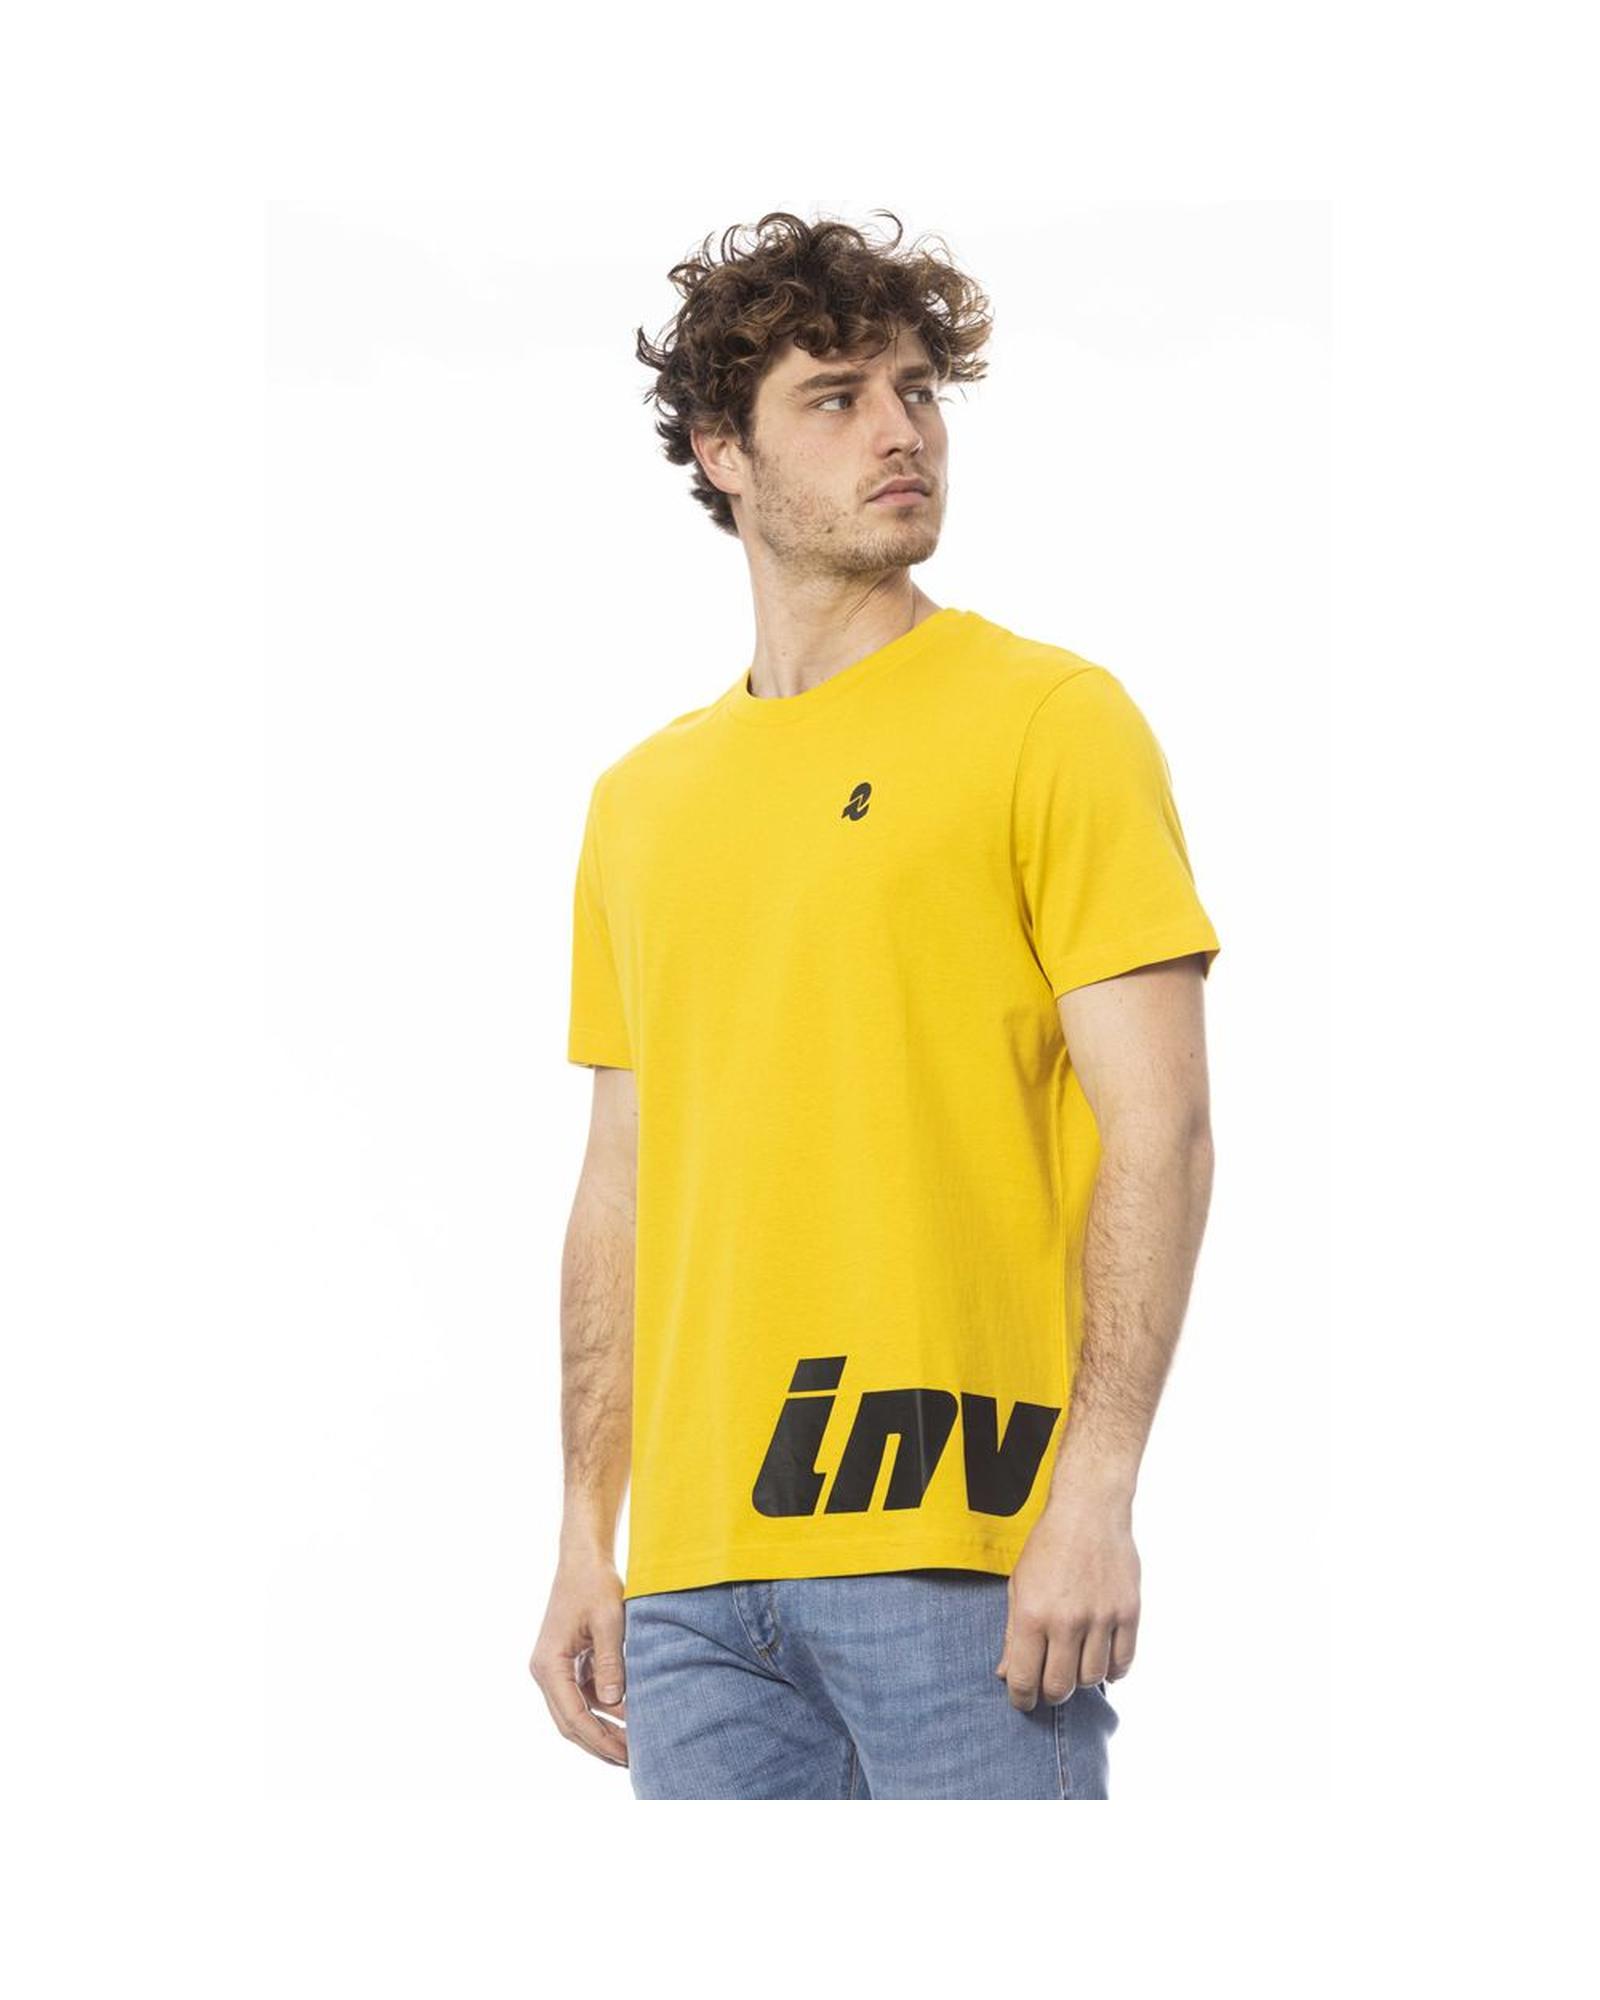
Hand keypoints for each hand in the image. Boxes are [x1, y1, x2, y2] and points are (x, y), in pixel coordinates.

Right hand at [529, 1550, 629, 1766]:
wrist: (584, 1558)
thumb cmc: (595, 1585)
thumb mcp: (608, 1622)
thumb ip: (610, 1663)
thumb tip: (615, 1704)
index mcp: (548, 1665)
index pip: (573, 1717)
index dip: (599, 1740)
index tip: (625, 1756)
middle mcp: (545, 1671)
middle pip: (570, 1723)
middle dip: (600, 1744)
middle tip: (632, 1761)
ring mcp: (555, 1669)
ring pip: (577, 1712)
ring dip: (602, 1729)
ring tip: (634, 1746)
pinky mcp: (568, 1663)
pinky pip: (584, 1696)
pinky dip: (604, 1709)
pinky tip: (628, 1716)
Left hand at [995, 1500, 1139, 1709]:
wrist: (1088, 1511)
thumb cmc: (1048, 1547)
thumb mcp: (1018, 1586)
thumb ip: (1011, 1634)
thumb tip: (1005, 1674)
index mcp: (1032, 1614)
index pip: (1024, 1679)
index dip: (1021, 1699)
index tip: (1023, 1701)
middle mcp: (1066, 1621)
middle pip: (1060, 1686)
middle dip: (1051, 1694)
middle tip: (1049, 1687)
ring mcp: (1101, 1618)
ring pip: (1092, 1679)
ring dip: (1081, 1681)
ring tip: (1074, 1666)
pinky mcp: (1128, 1613)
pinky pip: (1123, 1662)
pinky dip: (1112, 1671)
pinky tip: (1101, 1661)